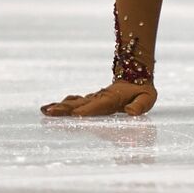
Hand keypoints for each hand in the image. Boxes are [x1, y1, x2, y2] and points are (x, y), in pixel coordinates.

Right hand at [40, 80, 155, 116]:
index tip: (75, 114)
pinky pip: (75, 103)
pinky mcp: (90, 101)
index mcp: (112, 99)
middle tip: (50, 112)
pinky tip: (49, 109)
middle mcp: (99, 98)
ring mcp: (93, 99)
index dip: (88, 110)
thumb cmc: (142, 92)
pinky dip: (62, 106)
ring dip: (60, 107)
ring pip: (75, 103)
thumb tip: (131, 112)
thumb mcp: (148, 98)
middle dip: (66, 109)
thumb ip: (140, 105)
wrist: (137, 78)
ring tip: (45, 111)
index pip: (98, 106)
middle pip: (81, 104)